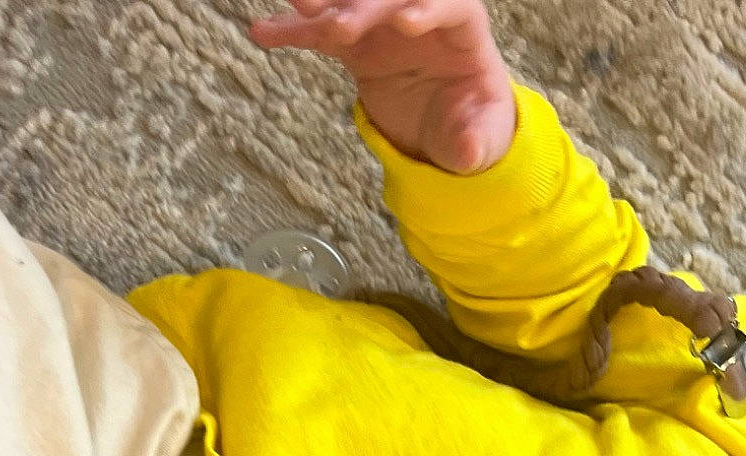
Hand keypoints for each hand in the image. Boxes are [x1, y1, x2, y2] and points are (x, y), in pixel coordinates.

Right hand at [249, 0, 516, 172]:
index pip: (449, 6)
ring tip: (297, 4)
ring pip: (351, 5)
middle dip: (364, 9)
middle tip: (337, 26)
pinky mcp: (356, 42)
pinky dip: (294, 32)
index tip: (404, 22)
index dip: (428, 8)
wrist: (448, 125)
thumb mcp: (481, 139)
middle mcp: (420, 13)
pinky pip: (321, 33)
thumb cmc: (473, 124)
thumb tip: (469, 151)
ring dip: (323, 5)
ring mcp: (384, 23)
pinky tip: (263, 32)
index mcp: (463, 28)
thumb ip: (476, 142)